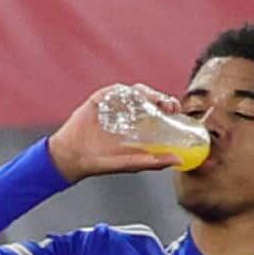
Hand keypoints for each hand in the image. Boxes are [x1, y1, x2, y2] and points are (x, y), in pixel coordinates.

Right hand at [48, 83, 182, 182]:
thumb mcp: (133, 163)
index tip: (177, 109)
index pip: (160, 111)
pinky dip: (124, 92)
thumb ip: (155, 162)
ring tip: (153, 100)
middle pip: (150, 99)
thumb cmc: (103, 161)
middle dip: (161, 98)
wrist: (74, 157)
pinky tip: (131, 96)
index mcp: (140, 126)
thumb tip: (179, 161)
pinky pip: (114, 91)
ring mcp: (114, 105)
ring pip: (134, 92)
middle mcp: (129, 113)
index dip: (169, 107)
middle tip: (168, 105)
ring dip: (146, 93)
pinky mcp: (100, 100)